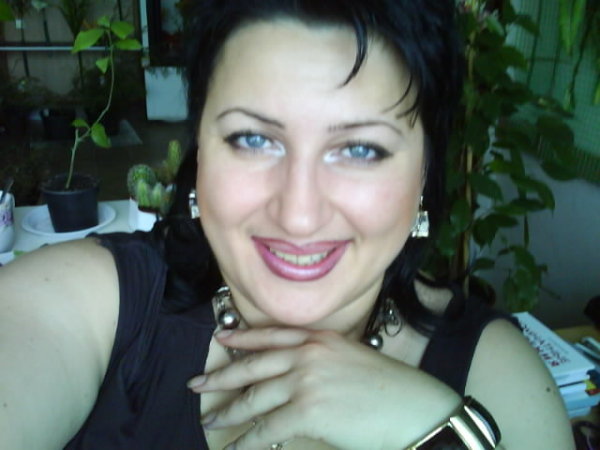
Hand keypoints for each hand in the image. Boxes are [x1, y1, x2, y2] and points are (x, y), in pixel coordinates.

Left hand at [187, 328, 459, 449]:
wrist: (414, 408)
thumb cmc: (390, 388)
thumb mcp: (352, 359)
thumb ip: (320, 361)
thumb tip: (291, 378)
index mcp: (319, 338)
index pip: (271, 335)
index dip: (242, 338)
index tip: (221, 340)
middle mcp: (307, 354)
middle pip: (253, 364)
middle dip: (222, 376)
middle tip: (197, 385)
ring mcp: (305, 381)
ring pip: (254, 398)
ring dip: (229, 412)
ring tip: (211, 420)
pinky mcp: (306, 411)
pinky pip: (267, 429)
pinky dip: (247, 441)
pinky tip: (235, 447)